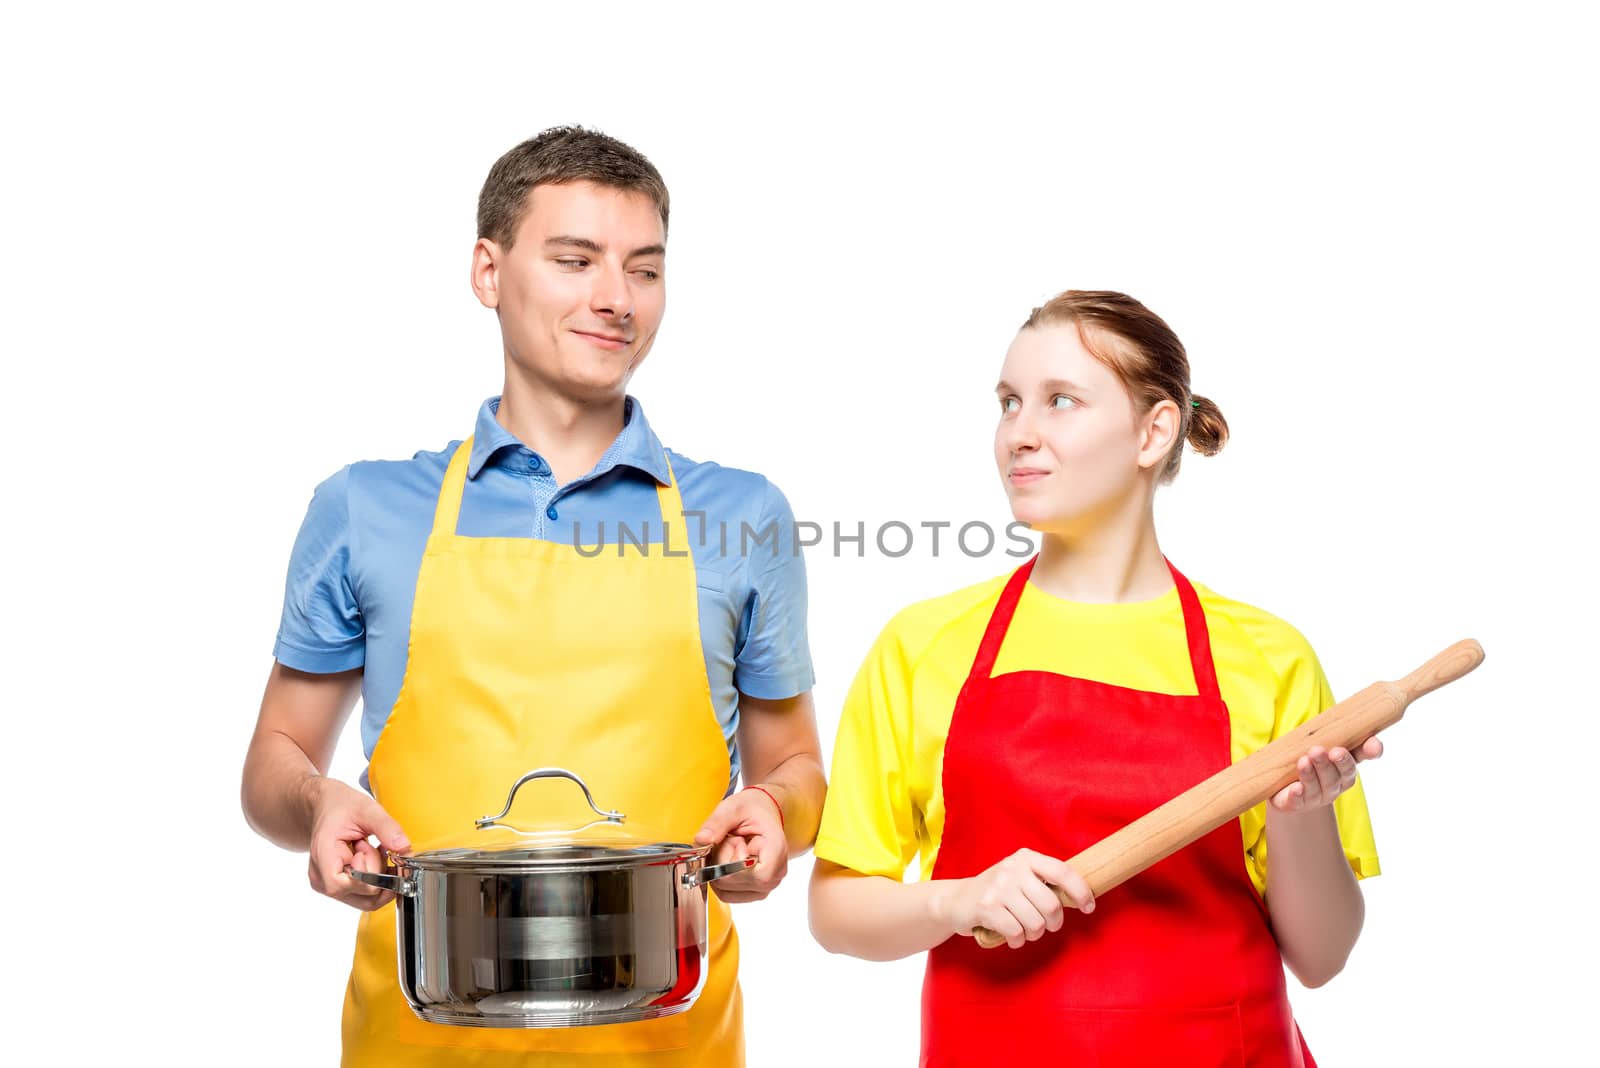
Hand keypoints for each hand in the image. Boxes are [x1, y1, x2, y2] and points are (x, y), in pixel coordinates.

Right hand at [306, 777, 411, 911]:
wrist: (325, 808)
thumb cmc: (340, 807)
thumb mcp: (366, 809)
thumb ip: (386, 828)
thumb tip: (405, 848)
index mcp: (324, 858)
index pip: (353, 884)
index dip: (372, 870)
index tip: (375, 847)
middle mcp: (322, 879)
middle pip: (364, 894)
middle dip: (380, 871)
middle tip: (376, 847)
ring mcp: (329, 887)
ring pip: (367, 900)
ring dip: (381, 878)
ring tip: (375, 852)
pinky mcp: (339, 888)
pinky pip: (365, 895)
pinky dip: (377, 880)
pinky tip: (375, 859)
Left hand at [693, 787, 787, 902]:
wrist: (761, 812)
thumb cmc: (752, 809)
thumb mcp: (733, 808)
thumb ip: (717, 823)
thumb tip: (702, 840)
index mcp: (777, 850)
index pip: (757, 876)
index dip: (735, 863)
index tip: (735, 842)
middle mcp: (776, 872)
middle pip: (736, 883)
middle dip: (722, 861)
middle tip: (730, 840)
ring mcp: (766, 885)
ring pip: (728, 891)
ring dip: (719, 870)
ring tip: (731, 849)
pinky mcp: (754, 891)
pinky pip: (727, 894)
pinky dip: (719, 878)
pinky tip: (727, 861)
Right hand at [936, 848, 1093, 949]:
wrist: (956, 900)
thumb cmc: (997, 892)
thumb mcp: (1020, 878)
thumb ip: (1044, 883)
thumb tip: (1080, 898)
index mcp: (1026, 858)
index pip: (1062, 871)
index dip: (1080, 891)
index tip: (1089, 907)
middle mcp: (1012, 868)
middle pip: (1052, 904)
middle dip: (1053, 923)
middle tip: (1046, 926)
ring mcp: (998, 887)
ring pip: (1036, 922)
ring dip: (1033, 934)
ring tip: (1024, 930)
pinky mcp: (987, 907)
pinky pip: (1016, 932)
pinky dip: (1017, 940)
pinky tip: (1011, 935)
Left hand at [1270, 738, 1382, 812]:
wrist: (1287, 793)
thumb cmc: (1308, 763)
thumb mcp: (1318, 744)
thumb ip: (1331, 730)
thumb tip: (1346, 709)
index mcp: (1345, 767)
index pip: (1363, 757)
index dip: (1371, 750)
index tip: (1373, 743)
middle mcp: (1336, 783)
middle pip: (1340, 774)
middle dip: (1337, 763)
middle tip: (1329, 751)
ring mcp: (1317, 796)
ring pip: (1319, 786)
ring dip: (1312, 773)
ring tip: (1305, 760)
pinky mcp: (1297, 803)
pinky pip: (1299, 800)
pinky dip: (1298, 794)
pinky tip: (1296, 788)